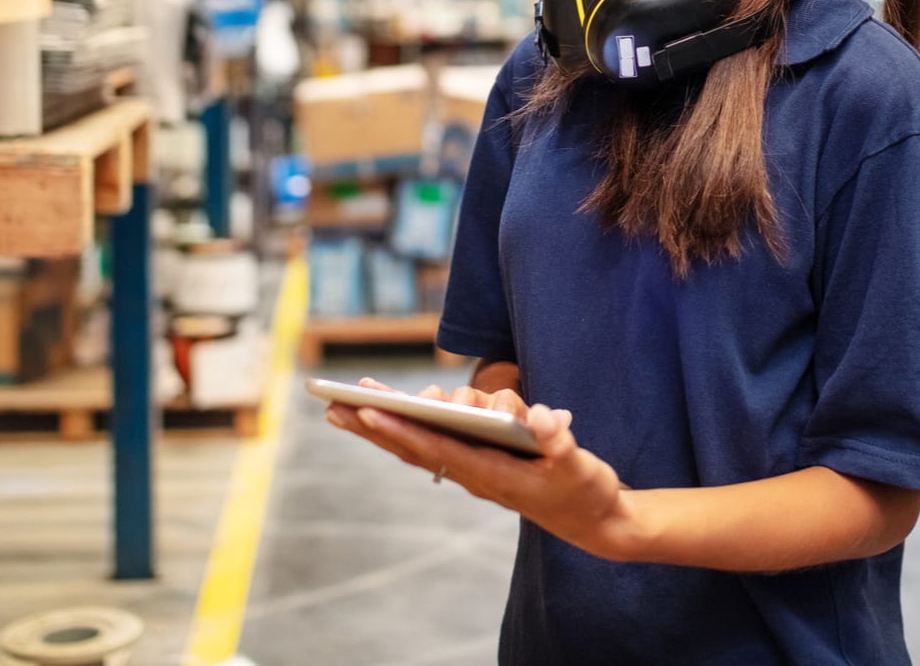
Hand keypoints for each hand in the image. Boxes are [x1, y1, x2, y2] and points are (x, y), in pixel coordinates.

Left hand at [324, 381, 632, 560]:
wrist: (594, 521)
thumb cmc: (586, 490)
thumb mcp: (581, 466)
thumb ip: (560, 443)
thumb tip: (540, 417)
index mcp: (493, 475)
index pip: (436, 449)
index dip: (400, 430)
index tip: (366, 411)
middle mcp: (476, 473)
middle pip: (414, 447)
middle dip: (373, 426)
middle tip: (331, 406)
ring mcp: (476, 470)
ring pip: (420, 445)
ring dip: (384, 426)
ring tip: (350, 403)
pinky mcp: (482, 463)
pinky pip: (434, 445)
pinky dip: (408, 430)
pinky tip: (389, 418)